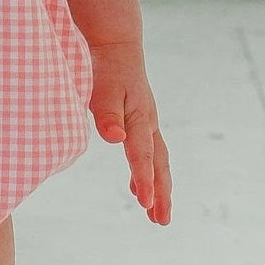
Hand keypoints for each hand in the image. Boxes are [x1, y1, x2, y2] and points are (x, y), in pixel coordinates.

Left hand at [87, 38, 170, 224]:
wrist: (116, 44)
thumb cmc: (107, 67)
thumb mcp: (103, 88)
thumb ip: (107, 113)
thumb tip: (114, 138)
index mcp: (140, 118)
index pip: (142, 155)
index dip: (143, 180)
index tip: (144, 205)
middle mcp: (149, 124)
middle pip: (159, 164)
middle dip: (161, 194)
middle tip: (161, 220)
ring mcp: (147, 123)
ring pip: (158, 162)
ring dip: (158, 188)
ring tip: (157, 216)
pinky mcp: (140, 122)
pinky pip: (148, 154)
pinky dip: (145, 174)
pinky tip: (137, 189)